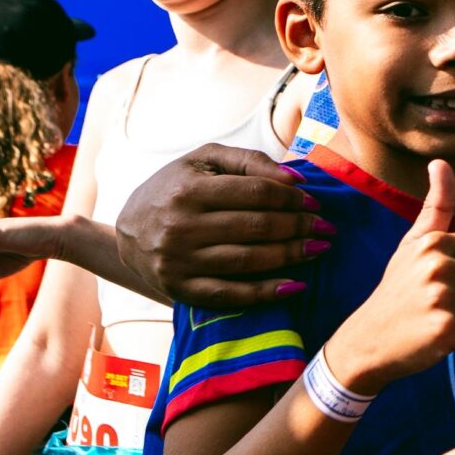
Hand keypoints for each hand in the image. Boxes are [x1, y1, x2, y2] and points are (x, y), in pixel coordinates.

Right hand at [115, 145, 323, 306]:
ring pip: (247, 261)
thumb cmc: (176, 188)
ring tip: (318, 249)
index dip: (291, 198)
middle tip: (325, 227)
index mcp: (189, 190)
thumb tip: (295, 179)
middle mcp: (181, 226)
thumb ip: (248, 161)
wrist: (128, 230)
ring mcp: (179, 261)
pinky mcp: (180, 288)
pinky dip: (265, 293)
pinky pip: (230, 295)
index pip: (256, 193)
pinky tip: (295, 286)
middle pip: (256, 227)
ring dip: (291, 256)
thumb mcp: (203, 160)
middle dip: (298, 227)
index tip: (314, 202)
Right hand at [323, 162, 454, 393]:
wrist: (367, 340)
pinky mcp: (446, 330)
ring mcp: (442, 298)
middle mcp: (438, 266)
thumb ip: (435, 205)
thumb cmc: (397, 290)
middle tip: (454, 303)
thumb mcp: (412, 243)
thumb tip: (440, 162)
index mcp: (434, 242)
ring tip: (452, 318)